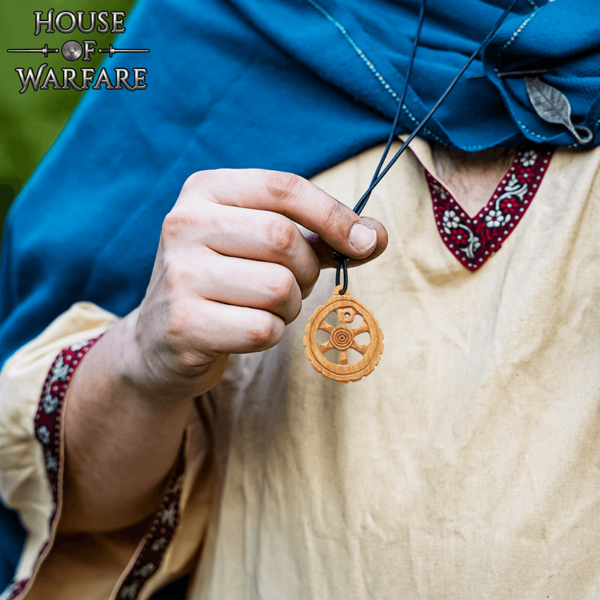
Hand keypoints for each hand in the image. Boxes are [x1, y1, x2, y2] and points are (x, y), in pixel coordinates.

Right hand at [124, 169, 387, 402]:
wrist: (162, 336)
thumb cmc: (228, 279)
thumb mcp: (265, 244)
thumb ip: (322, 236)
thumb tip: (377, 236)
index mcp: (205, 189)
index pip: (285, 188)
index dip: (335, 215)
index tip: (365, 242)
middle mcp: (184, 224)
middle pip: (284, 239)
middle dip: (307, 270)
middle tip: (293, 283)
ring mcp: (179, 275)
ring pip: (279, 288)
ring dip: (289, 306)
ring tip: (264, 306)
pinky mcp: (183, 325)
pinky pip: (263, 330)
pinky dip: (271, 334)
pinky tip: (245, 329)